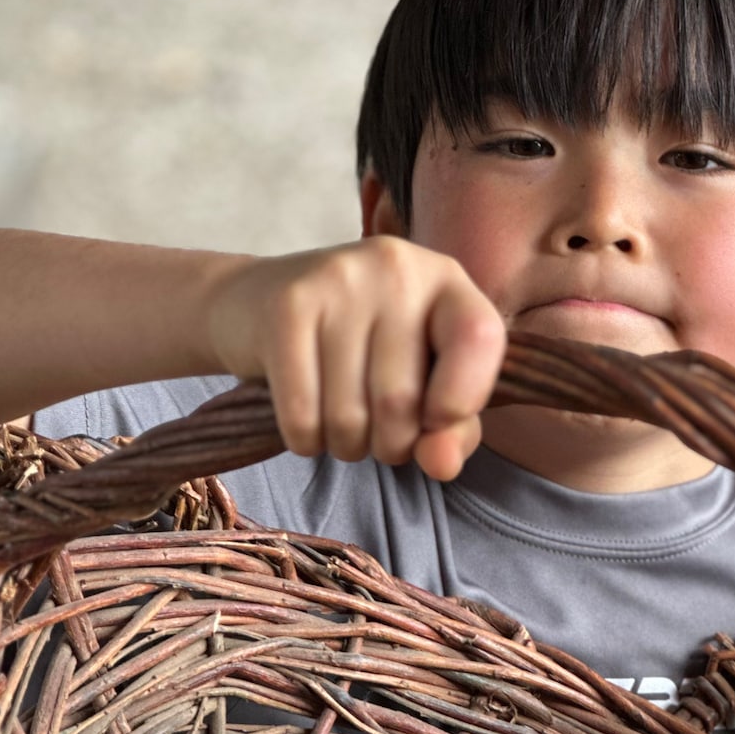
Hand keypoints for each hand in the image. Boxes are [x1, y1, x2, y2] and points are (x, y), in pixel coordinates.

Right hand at [205, 237, 506, 479]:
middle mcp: (395, 269)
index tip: (436, 420)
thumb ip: (454, 428)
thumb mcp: (423, 381)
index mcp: (445, 281)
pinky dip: (306, 440)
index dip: (462, 399)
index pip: (480, 337)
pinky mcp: (286, 307)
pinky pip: (302, 415)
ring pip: (349, 416)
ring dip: (347, 446)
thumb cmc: (360, 351)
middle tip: (377, 432)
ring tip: (341, 423)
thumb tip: (442, 464)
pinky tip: (307, 421)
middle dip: (391, 444)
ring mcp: (337, 281)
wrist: (254, 301)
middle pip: (402, 399)